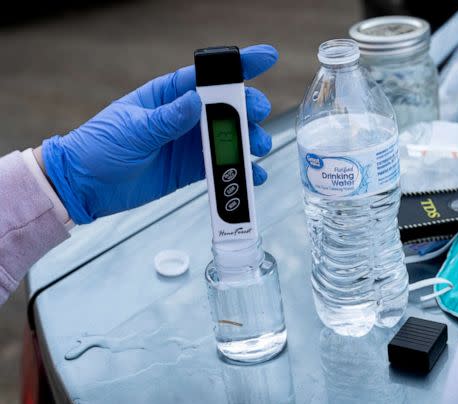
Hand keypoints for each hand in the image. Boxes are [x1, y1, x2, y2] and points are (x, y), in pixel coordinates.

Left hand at [41, 45, 277, 224]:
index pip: (207, 76)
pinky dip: (238, 171)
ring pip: (230, 137)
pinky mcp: (191, 169)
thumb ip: (166, 119)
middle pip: (226, 106)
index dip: (238, 65)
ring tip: (257, 148)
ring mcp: (189, 143)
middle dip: (249, 108)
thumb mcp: (132, 130)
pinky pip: (221, 167)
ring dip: (249, 141)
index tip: (266, 57)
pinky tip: (252, 175)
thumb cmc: (98, 147)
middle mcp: (184, 116)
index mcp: (168, 95)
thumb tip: (195, 101)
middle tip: (258, 114)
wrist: (85, 187)